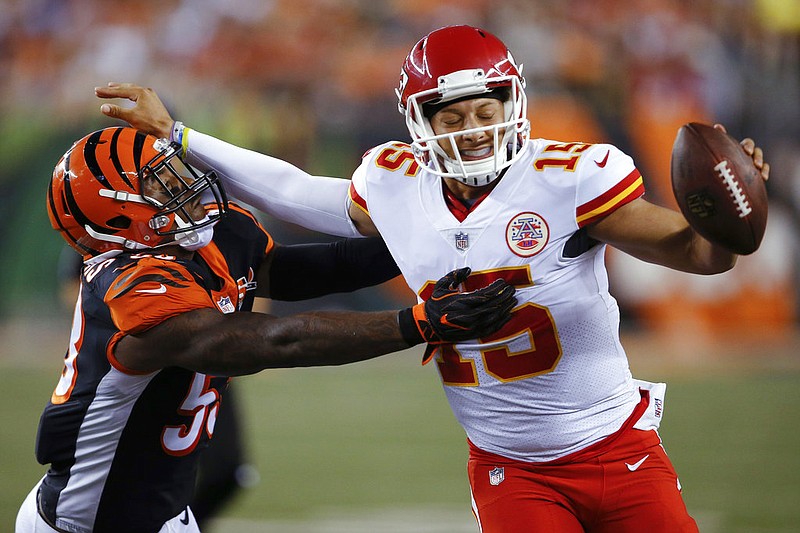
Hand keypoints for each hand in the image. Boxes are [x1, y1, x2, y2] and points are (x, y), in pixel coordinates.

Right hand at [94, 82, 174, 139]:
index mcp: (141, 92)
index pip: (120, 90)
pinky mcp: (153, 102)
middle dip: (112, 89)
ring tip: (112, 88)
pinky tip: (128, 96)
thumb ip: (117, 112)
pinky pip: (138, 94)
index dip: (107, 92)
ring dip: (121, 90)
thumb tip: (103, 108)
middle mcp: (146, 91)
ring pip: (132, 90)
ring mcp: (151, 96)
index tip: (96, 91)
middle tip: (100, 91)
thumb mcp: (132, 118)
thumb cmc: (152, 124)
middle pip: (125, 88)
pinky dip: (130, 94)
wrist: (168, 130)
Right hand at [398, 267, 516, 345]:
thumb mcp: (440, 286)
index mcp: (461, 301)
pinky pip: (492, 328)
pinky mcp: (473, 334)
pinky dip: (502, 321)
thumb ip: (454, 275)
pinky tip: (508, 315)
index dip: (496, 288)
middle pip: (493, 305)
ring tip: (513, 300)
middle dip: (504, 296)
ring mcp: (472, 326)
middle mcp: (469, 315)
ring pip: (494, 316)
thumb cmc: (435, 303)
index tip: (502, 282)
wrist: (428, 325)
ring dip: (506, 307)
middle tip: (512, 290)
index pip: (485, 294)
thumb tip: (468, 269)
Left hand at [713, 123, 769, 181]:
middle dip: (756, 154)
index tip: (747, 151)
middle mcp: (747, 157)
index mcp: (739, 150)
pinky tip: (764, 177)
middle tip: (753, 160)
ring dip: (760, 162)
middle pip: (757, 151)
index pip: (748, 144)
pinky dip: (765, 172)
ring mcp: (752, 166)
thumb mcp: (717, 154)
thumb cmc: (717, 167)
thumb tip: (717, 125)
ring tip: (757, 167)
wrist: (717, 186)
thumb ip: (720, 141)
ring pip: (760, 160)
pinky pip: (764, 171)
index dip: (749, 145)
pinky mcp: (755, 175)